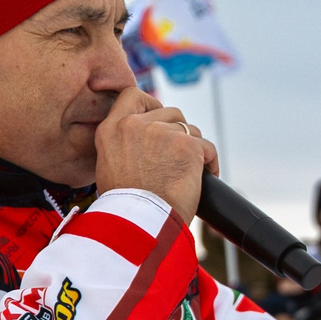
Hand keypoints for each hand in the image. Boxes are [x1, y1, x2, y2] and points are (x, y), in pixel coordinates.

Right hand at [92, 86, 215, 224]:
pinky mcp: (187, 146)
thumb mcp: (110, 167)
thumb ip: (124, 145)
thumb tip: (144, 141)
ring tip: (190, 172)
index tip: (158, 117)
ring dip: (194, 148)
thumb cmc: (126, 207)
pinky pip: (207, 148)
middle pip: (169, 112)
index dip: (151, 103)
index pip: (132, 94)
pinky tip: (206, 177)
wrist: (140, 225)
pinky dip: (210, 162)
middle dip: (178, 131)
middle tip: (179, 156)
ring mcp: (162, 133)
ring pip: (191, 130)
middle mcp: (135, 125)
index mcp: (111, 129)